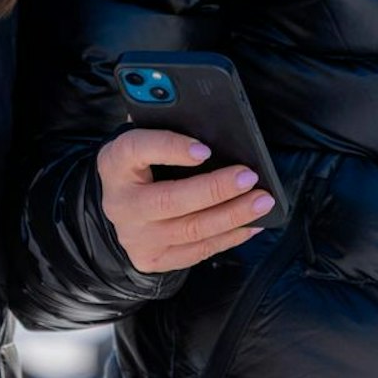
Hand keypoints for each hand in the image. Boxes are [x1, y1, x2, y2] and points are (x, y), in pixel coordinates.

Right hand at [96, 129, 272, 274]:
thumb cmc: (142, 164)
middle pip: (170, 200)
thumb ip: (166, 125)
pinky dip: (230, 237)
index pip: (137, 150)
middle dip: (215, 189)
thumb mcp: (142, 140)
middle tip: (249, 176)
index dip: (170, 148)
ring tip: (262, 201)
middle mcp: (121, 203)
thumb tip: (208, 118)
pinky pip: (198, 251)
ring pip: (190, 230)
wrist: (118, 206)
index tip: (205, 149)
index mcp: (115, 164)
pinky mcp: (153, 259)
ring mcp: (136, 236)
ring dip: (232, 215)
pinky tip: (253, 223)